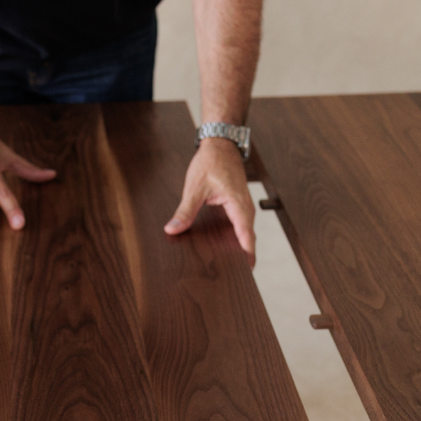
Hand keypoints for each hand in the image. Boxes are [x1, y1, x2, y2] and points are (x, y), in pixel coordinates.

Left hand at [164, 137, 255, 264]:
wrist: (220, 144)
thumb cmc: (211, 162)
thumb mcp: (195, 188)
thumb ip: (185, 210)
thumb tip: (173, 229)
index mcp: (239, 206)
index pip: (246, 237)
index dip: (246, 256)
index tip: (245, 272)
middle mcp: (245, 209)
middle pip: (247, 239)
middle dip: (242, 258)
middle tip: (232, 277)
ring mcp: (243, 208)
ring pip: (244, 234)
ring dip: (239, 248)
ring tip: (228, 267)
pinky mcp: (238, 206)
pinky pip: (240, 227)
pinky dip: (234, 238)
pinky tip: (222, 247)